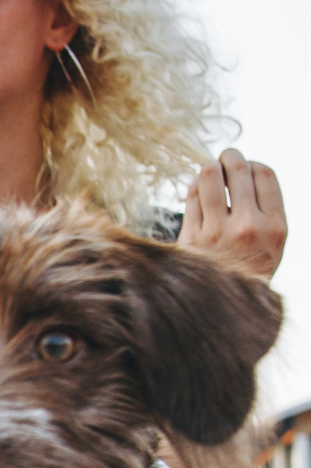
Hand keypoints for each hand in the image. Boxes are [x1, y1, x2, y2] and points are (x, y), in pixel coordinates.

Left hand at [179, 149, 286, 279]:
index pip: (265, 174)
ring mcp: (218, 233)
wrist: (225, 311)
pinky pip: (192, 197)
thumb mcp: (272, 245)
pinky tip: (197, 188)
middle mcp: (249, 228)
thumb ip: (264, 211)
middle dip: (230, 157)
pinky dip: (194, 185)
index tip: (246, 167)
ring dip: (209, 167)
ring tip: (210, 171)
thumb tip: (244, 170)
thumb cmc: (248, 272)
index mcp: (275, 227)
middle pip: (238, 170)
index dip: (253, 163)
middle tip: (225, 157)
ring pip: (210, 177)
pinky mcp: (192, 239)